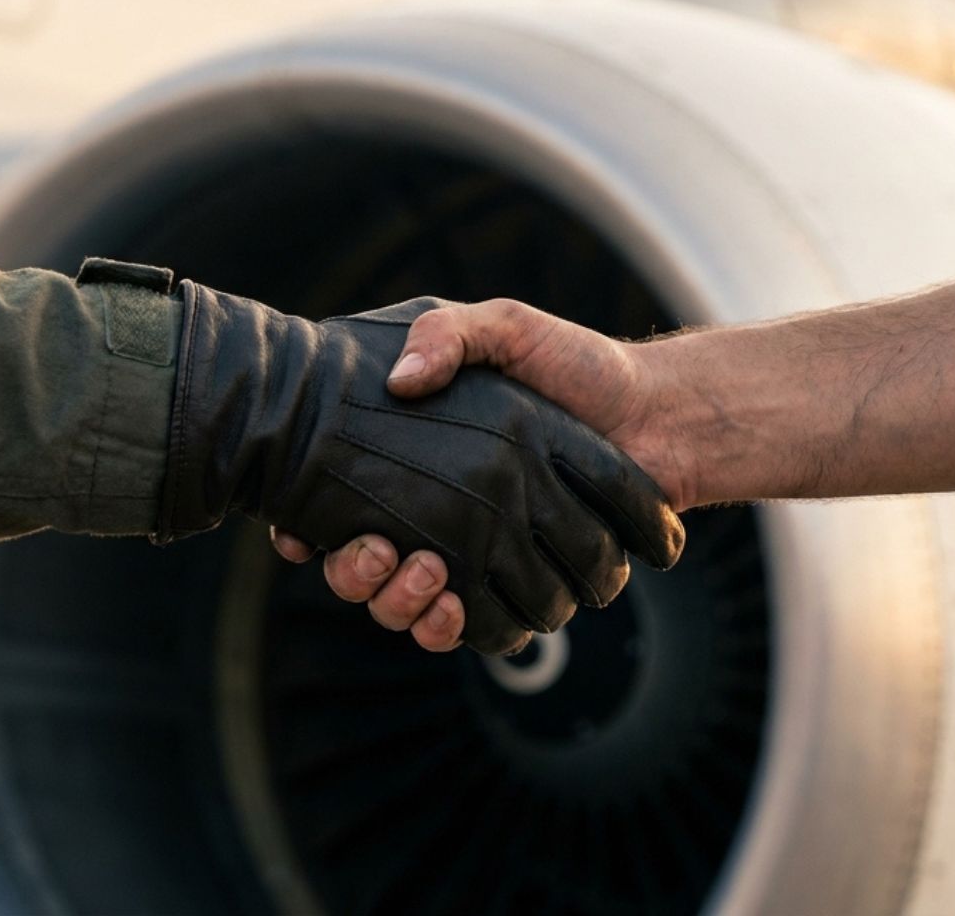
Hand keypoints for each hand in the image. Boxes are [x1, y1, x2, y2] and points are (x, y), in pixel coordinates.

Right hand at [163, 286, 683, 654]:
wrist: (659, 412)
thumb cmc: (577, 362)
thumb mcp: (502, 326)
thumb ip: (450, 335)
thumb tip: (402, 382)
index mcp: (427, 464)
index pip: (337, 506)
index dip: (308, 526)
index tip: (296, 533)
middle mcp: (446, 515)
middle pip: (371, 572)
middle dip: (358, 577)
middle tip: (375, 553)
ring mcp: (484, 556)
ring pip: (415, 608)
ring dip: (404, 605)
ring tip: (424, 575)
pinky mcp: (525, 587)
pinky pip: (477, 628)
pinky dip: (460, 628)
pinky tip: (454, 607)